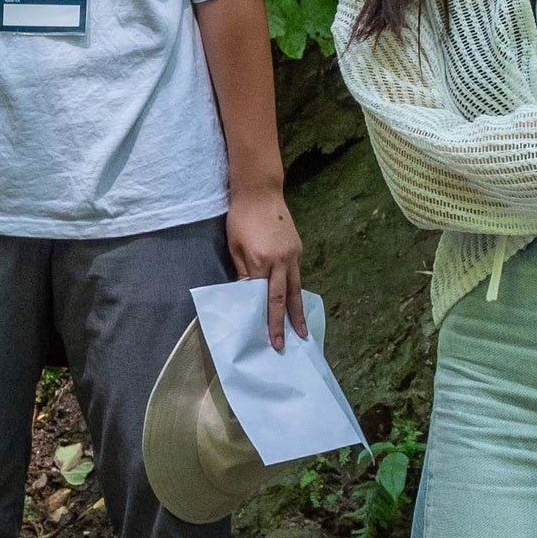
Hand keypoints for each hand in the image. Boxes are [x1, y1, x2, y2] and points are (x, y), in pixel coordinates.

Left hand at [226, 186, 303, 349]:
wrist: (260, 192)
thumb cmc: (240, 219)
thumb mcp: (234, 246)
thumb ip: (243, 272)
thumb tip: (247, 295)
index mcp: (261, 260)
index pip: (261, 296)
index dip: (261, 316)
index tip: (261, 335)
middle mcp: (280, 261)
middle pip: (281, 299)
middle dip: (281, 324)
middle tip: (282, 345)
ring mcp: (292, 256)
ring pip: (295, 290)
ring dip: (298, 313)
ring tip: (302, 333)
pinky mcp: (298, 250)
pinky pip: (297, 276)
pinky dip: (296, 293)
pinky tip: (296, 306)